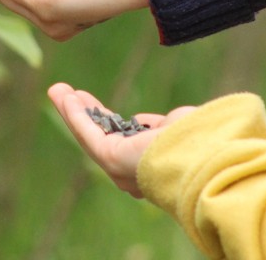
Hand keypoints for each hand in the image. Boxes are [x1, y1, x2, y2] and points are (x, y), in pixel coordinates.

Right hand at [46, 83, 195, 197]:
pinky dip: (74, 113)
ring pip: (89, 134)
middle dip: (84, 114)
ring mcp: (120, 168)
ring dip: (72, 110)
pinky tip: (63, 96)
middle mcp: (131, 173)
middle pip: (100, 137)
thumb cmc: (202, 144)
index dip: (107, 121)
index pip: (123, 141)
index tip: (97, 106)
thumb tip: (146, 121)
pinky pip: (88, 132)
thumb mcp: (177, 126)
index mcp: (149, 167)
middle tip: (70, 95)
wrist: (207, 157)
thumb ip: (159, 126)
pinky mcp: (111, 158)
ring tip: (58, 91)